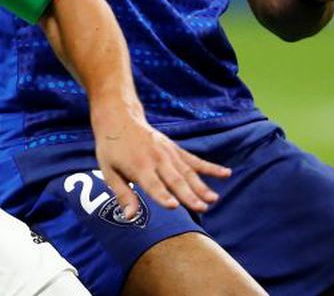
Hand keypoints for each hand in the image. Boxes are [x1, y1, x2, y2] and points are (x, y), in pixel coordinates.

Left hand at [92, 108, 230, 218]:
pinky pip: (194, 159)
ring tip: (213, 199)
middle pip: (174, 179)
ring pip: (187, 172)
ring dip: (201, 185)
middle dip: (188, 194)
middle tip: (202, 208)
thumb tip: (130, 217)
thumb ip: (122, 194)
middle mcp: (156, 159)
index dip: (163, 196)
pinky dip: (210, 167)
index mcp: (138, 166)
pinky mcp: (175, 149)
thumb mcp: (108, 170)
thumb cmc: (111, 149)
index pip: (152, 184)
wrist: (119, 117)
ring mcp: (168, 153)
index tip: (174, 206)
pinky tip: (226, 173)